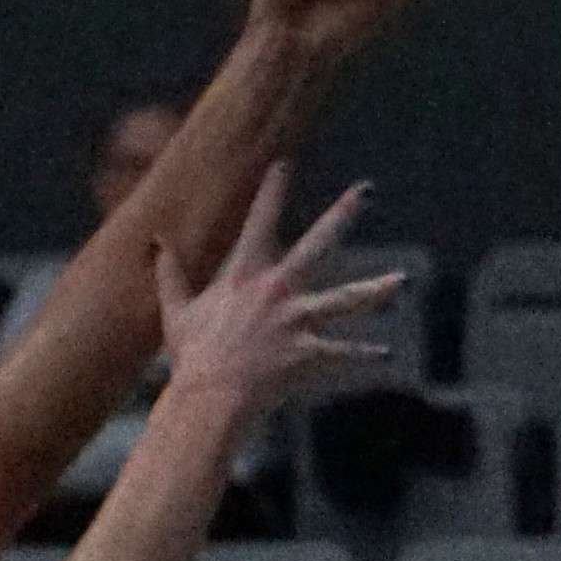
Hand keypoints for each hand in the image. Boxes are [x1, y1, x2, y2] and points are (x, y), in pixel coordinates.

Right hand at [149, 169, 403, 434]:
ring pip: (347, 299)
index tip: (283, 163)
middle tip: (367, 190)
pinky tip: (388, 354)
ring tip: (403, 282)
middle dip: (343, 214)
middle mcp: (277, 290)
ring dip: (378, 290)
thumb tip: (156, 244)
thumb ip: (170, 275)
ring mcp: (297, 320)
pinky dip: (364, 354)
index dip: (271, 191)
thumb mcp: (176, 312)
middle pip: (318, 244)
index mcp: (245, 276)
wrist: (208, 397)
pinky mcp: (309, 351)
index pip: (259, 222)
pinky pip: (343, 352)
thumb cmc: (191, 355)